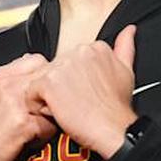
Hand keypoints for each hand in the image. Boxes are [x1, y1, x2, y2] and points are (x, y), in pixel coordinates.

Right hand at [0, 54, 56, 160]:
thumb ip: (15, 82)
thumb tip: (42, 74)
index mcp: (0, 74)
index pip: (38, 61)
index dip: (44, 81)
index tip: (37, 98)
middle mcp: (6, 82)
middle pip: (50, 80)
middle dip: (50, 98)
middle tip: (36, 116)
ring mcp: (13, 101)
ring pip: (54, 103)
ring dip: (48, 118)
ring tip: (30, 130)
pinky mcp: (21, 122)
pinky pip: (50, 126)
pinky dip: (43, 137)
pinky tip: (26, 142)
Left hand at [28, 24, 138, 158]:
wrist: (113, 130)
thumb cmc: (117, 108)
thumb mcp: (126, 72)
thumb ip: (125, 47)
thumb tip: (129, 30)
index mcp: (94, 47)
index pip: (70, 60)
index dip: (73, 80)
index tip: (83, 92)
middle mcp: (77, 52)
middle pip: (55, 69)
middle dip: (60, 87)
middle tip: (76, 102)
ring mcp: (62, 66)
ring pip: (41, 80)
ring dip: (49, 96)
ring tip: (67, 109)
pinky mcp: (49, 82)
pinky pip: (31, 93)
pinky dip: (38, 106)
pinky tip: (57, 113)